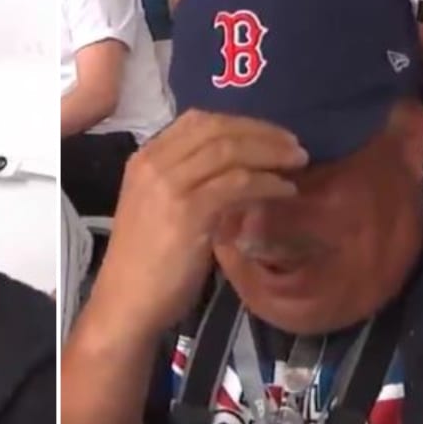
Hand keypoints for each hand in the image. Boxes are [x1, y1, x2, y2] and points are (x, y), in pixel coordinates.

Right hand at [85, 110, 307, 341]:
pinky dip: (266, 183)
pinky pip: (236, 183)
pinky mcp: (188, 211)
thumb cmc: (146, 264)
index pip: (197, 121)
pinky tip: (284, 191)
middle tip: (294, 146)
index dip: (241, 122)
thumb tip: (238, 171)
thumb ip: (189, 183)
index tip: (271, 135)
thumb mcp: (160, 208)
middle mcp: (153, 163)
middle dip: (262, 133)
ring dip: (270, 153)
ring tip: (297, 163)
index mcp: (144, 159)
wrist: (125, 302)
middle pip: (216, 129)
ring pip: (228, 150)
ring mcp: (168, 185)